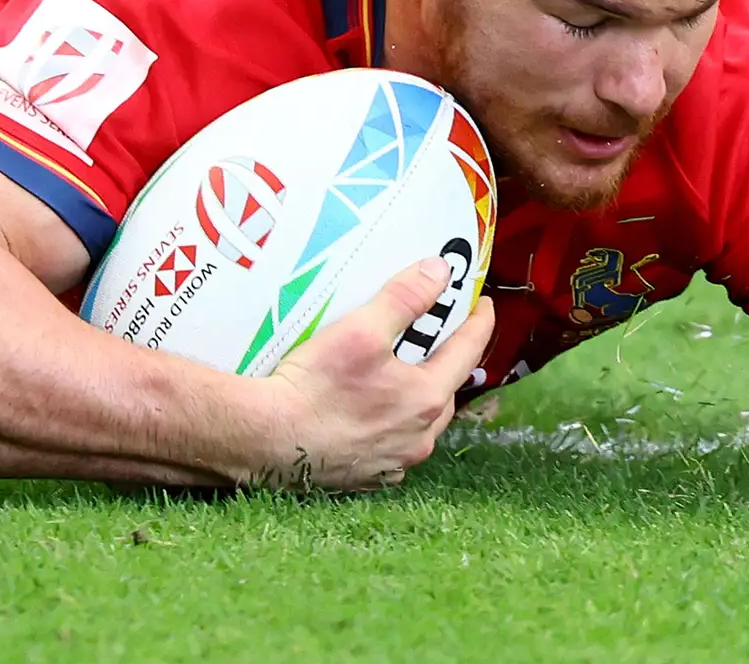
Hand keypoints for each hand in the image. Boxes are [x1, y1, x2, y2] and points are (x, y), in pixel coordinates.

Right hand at [259, 257, 495, 492]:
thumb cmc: (314, 385)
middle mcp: (420, 437)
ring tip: (408, 373)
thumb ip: (404, 298)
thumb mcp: (360, 329)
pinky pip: (396, 447)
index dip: (479, 322)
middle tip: (440, 336)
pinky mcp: (369, 477)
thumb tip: (440, 271)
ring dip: (422, 397)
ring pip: (423, 423)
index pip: (468, 351)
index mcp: (426, 398)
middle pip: (447, 390)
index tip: (481, 303)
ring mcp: (395, 462)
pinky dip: (395, 426)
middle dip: (449, 360)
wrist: (266, 439)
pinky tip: (377, 414)